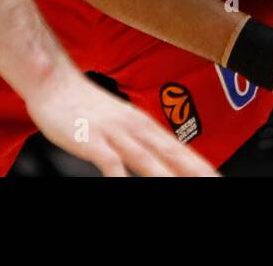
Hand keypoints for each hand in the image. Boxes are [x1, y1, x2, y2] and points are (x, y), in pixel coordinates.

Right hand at [23, 67, 217, 176]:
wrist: (53, 81)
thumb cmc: (85, 106)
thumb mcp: (121, 124)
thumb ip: (141, 144)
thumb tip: (160, 161)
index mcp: (145, 126)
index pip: (182, 152)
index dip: (203, 168)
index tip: (219, 179)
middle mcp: (136, 128)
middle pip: (173, 156)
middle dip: (196, 174)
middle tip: (215, 184)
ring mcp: (115, 133)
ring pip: (148, 160)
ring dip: (166, 178)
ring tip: (184, 191)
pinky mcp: (92, 138)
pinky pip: (110, 162)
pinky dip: (120, 178)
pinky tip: (125, 186)